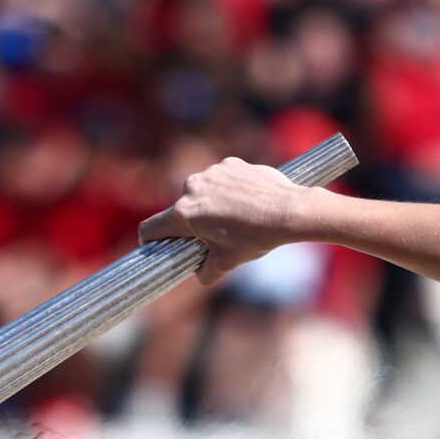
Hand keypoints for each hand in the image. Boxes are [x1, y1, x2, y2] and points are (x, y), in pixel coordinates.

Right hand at [138, 157, 308, 285]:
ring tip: (237, 217)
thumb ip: (206, 272)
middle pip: (181, 210)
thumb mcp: (228, 262)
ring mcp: (211, 172)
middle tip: (214, 236)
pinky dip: (228, 189)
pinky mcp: (229, 163)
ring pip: (202, 192)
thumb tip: (201, 275)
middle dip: (192, 223)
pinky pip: (221, 178)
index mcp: (185, 213)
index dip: (150, 240)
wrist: (289, 211)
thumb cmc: (256, 237)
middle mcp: (192, 187)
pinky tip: (247, 201)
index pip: (151, 228)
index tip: (155, 244)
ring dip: (211, 204)